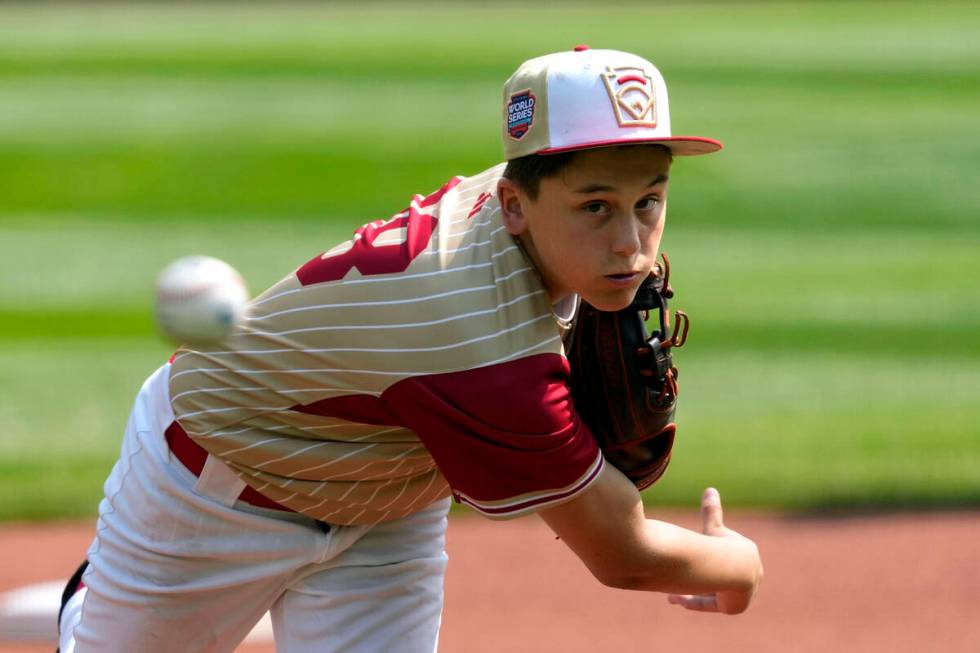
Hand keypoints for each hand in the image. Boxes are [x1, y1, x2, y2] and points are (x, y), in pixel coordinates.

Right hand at [667, 487, 762, 613]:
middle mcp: (749, 579)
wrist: (736, 567)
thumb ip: (712, 511)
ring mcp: (744, 595)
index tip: (691, 560)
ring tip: (672, 594)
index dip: (708, 561)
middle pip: (718, 580)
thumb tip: (709, 489)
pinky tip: (676, 598)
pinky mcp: (735, 607)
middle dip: (697, 582)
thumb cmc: (724, 545)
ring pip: (712, 594)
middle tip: (678, 581)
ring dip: (692, 593)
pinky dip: (694, 601)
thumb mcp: (714, 528)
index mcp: (749, 560)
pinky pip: (711, 604)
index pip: (727, 561)